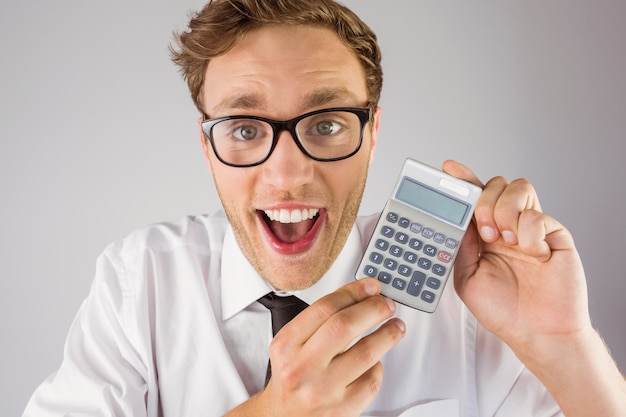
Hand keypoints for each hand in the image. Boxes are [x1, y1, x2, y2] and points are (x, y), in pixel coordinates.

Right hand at [227, 279, 404, 416]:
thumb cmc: (292, 378)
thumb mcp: (290, 345)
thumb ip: (318, 321)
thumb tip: (360, 297)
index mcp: (287, 345)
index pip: (325, 307)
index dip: (353, 292)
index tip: (370, 287)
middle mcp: (302, 367)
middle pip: (345, 325)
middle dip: (373, 309)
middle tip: (386, 304)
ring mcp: (323, 390)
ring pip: (367, 353)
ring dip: (388, 334)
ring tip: (395, 326)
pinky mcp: (342, 410)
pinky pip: (371, 380)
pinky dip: (378, 367)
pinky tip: (376, 361)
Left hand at [443, 160, 625, 415]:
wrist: (537, 333)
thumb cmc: (502, 310)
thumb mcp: (466, 278)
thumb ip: (460, 246)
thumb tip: (456, 219)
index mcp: (483, 233)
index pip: (473, 197)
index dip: (462, 179)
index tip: (448, 168)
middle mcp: (506, 225)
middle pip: (495, 184)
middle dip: (483, 201)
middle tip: (484, 232)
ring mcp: (530, 227)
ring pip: (519, 188)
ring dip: (505, 210)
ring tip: (503, 240)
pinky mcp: (554, 234)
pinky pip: (539, 215)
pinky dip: (529, 232)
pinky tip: (530, 253)